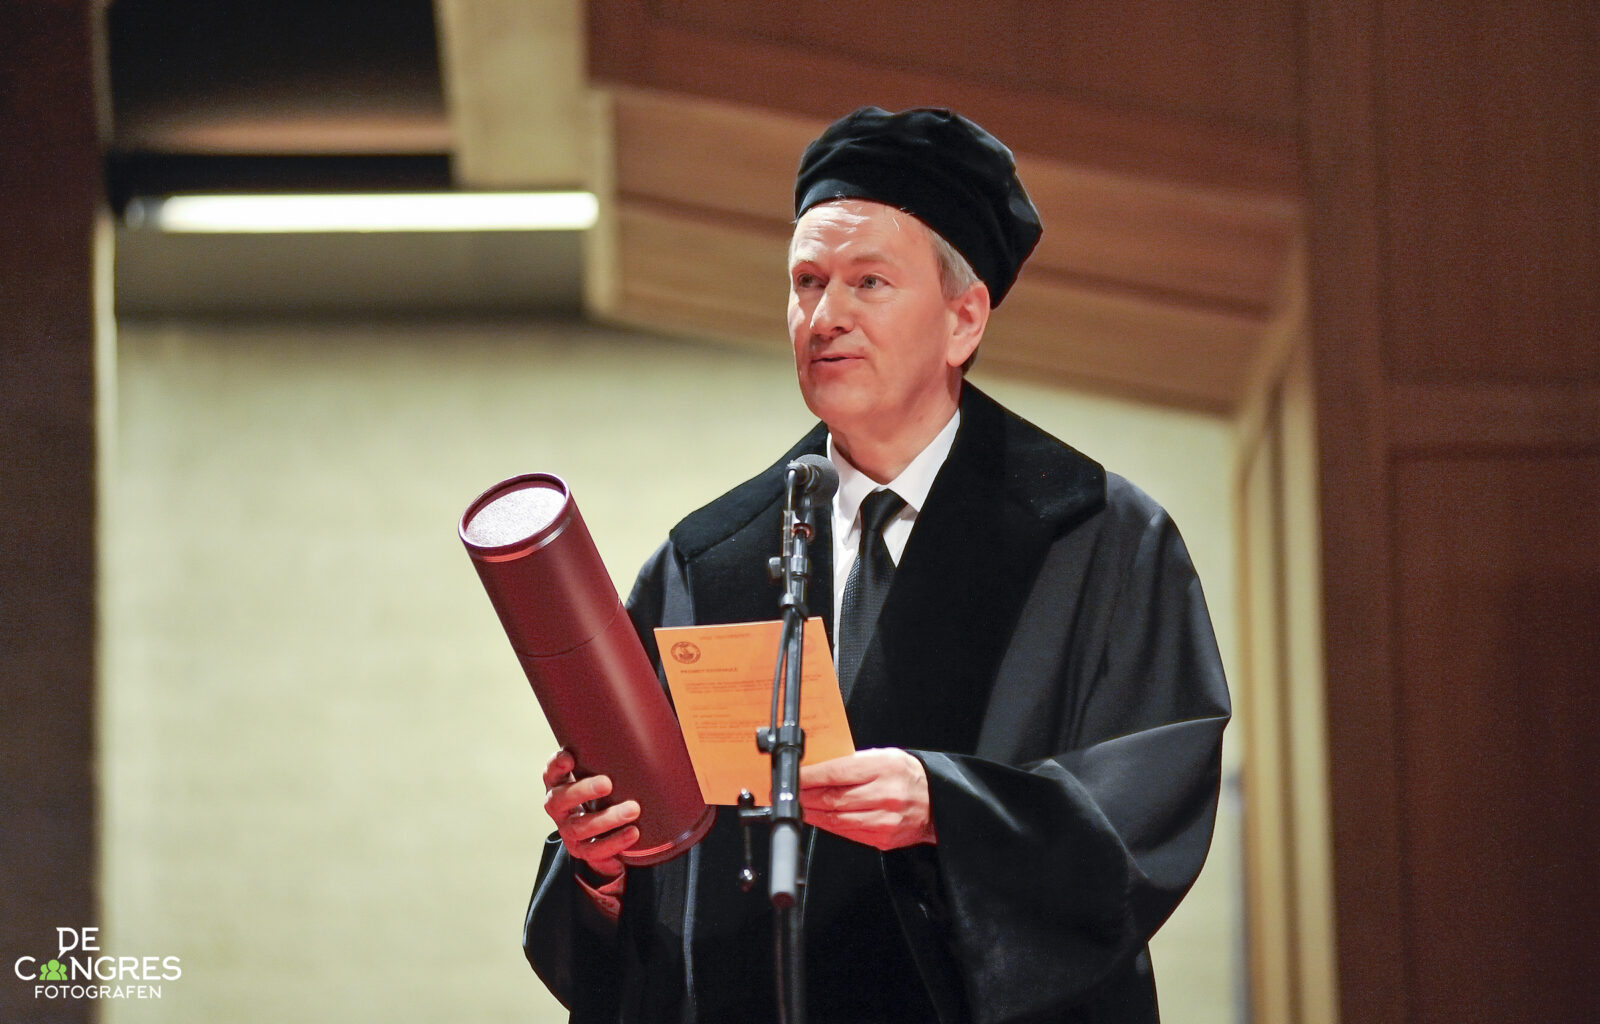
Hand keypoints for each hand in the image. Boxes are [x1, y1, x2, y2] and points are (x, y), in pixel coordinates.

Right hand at [541, 749, 639, 879]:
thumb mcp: (598, 771)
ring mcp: (567, 829)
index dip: (557, 765)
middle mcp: (558, 806)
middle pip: (561, 799)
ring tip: (632, 809)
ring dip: (606, 819)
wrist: (595, 828)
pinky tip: (633, 833)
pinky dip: (614, 843)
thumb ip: (608, 755)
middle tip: (607, 783)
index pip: (551, 772)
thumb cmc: (601, 789)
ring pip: (579, 827)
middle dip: (584, 790)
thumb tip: (645, 726)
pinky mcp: (580, 849)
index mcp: (559, 783)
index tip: (570, 757)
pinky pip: (594, 851)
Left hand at [799, 748, 936, 849]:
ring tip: (798, 807)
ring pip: (837, 819)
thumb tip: (817, 769)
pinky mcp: (883, 838)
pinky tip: (818, 818)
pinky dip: (829, 825)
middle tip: (787, 795)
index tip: (793, 778)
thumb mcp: (883, 756)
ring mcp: (885, 819)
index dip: (809, 778)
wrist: (937, 801)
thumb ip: (852, 762)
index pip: (836, 773)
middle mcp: (886, 794)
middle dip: (804, 797)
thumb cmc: (907, 775)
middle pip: (833, 799)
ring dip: (812, 814)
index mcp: (884, 767)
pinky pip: (848, 833)